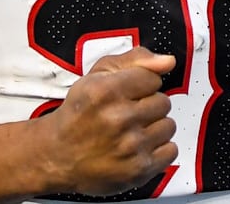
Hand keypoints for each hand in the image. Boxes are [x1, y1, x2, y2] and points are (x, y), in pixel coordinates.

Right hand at [43, 47, 178, 196]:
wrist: (58, 156)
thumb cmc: (79, 114)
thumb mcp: (97, 75)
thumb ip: (135, 60)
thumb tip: (168, 61)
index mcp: (106, 91)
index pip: (153, 78)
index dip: (141, 84)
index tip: (129, 93)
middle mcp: (118, 118)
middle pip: (163, 102)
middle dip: (147, 105)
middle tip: (127, 113)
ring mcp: (130, 146)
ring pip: (168, 125)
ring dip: (154, 127)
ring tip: (132, 131)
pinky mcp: (139, 169)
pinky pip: (171, 150)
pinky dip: (158, 149)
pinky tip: (139, 147)